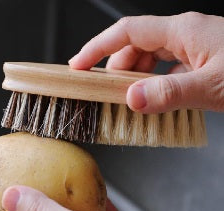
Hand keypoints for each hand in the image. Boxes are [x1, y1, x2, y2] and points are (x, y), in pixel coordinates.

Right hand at [69, 12, 223, 113]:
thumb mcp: (212, 85)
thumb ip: (172, 92)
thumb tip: (133, 99)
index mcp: (182, 31)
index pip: (127, 32)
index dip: (98, 47)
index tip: (78, 64)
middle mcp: (184, 35)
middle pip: (136, 46)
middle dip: (116, 68)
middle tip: (106, 92)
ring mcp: (191, 49)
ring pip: (150, 59)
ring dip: (135, 78)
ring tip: (129, 99)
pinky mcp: (198, 63)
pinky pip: (165, 70)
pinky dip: (153, 84)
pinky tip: (155, 98)